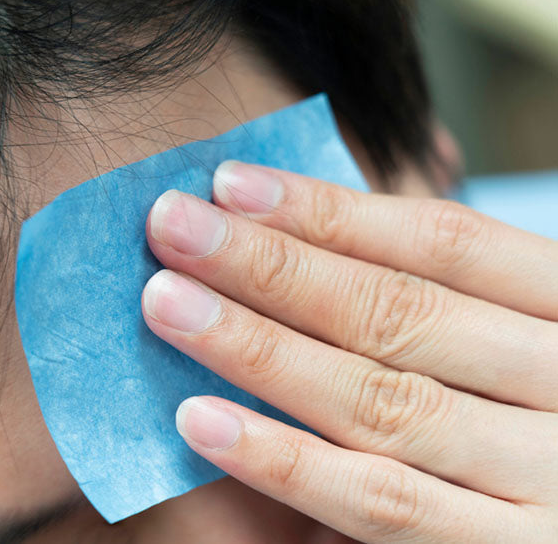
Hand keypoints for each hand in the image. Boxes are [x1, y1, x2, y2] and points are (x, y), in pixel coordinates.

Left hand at [141, 161, 557, 542]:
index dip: (330, 210)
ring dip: (257, 346)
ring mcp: (545, 477)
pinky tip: (199, 418)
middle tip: (172, 222)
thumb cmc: (526, 422)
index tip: (231, 184)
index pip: (445, 243)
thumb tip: (285, 242)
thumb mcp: (501, 348)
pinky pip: (378, 502)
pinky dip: (283, 459)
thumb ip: (424, 309)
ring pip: (377, 399)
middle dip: (270, 263)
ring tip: (166, 303)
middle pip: (398, 310)